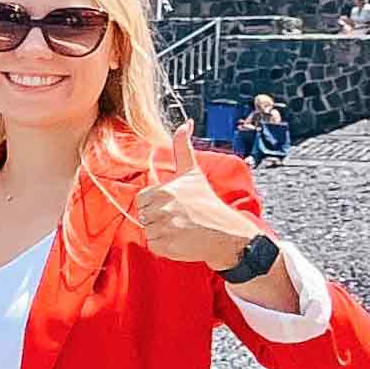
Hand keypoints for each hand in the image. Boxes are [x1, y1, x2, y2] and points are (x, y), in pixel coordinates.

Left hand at [131, 126, 252, 270]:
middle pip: (143, 215)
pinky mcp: (166, 246)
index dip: (157, 202)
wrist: (227, 234)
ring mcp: (164, 228)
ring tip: (182, 228)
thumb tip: (185, 122)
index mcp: (165, 191)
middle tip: (180, 217)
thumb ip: (183, 148)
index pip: (142, 199)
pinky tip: (181, 240)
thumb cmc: (207, 203)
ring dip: (161, 232)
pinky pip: (153, 245)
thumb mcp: (192, 173)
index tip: (176, 204)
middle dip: (158, 217)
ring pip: (147, 230)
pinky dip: (164, 246)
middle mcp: (163, 209)